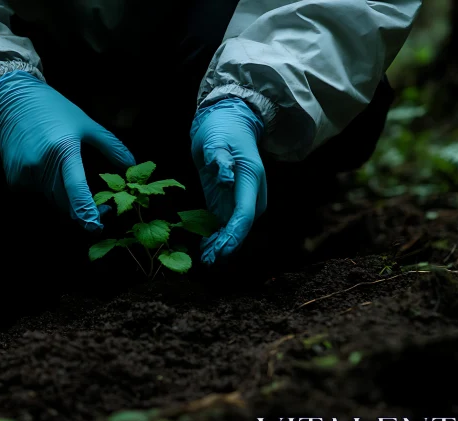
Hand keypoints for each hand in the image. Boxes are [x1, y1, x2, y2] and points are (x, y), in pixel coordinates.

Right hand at [0, 70, 134, 231]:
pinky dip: (47, 189)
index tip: (95, 226)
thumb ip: (111, 147)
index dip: (86, 210)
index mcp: (63, 150)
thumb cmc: (55, 110)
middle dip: (82, 210)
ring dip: (65, 198)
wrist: (14, 100)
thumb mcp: (86, 124)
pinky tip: (44, 165)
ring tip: (65, 171)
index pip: (76, 188)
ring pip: (53, 200)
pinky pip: (38, 194)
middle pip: (66, 202)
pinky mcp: (14, 180)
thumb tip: (133, 165)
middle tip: (99, 209)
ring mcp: (25, 174)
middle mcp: (41, 165)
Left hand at [190, 97, 266, 264]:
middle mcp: (251, 192)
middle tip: (209, 261)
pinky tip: (206, 250)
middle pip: (241, 226)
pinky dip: (217, 237)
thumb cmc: (221, 128)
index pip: (245, 213)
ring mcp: (241, 198)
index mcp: (251, 178)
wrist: (227, 122)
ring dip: (222, 245)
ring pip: (234, 229)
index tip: (222, 249)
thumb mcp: (216, 139)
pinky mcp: (229, 200)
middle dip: (227, 245)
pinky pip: (225, 223)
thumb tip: (226, 177)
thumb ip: (219, 158)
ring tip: (206, 261)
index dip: (234, 234)